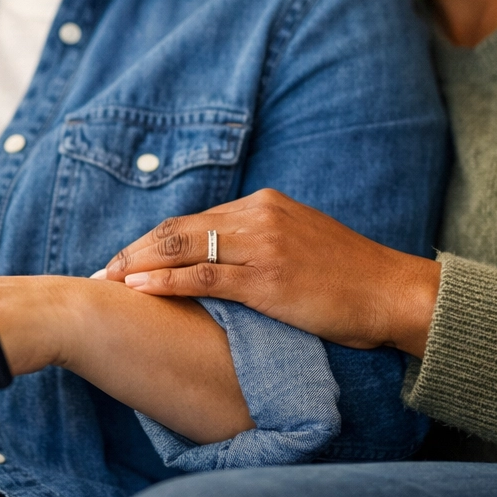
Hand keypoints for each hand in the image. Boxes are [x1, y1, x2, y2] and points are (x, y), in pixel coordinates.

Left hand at [98, 189, 440, 356]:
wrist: (393, 291)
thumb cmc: (349, 275)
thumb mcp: (299, 241)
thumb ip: (259, 240)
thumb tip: (220, 257)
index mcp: (262, 204)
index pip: (192, 220)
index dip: (153, 241)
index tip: (126, 259)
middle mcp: (257, 215)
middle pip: (178, 228)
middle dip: (135, 251)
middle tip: (102, 271)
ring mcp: (262, 244)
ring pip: (183, 247)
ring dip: (139, 265)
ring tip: (108, 281)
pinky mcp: (267, 277)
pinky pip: (204, 275)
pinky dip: (166, 282)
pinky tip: (139, 290)